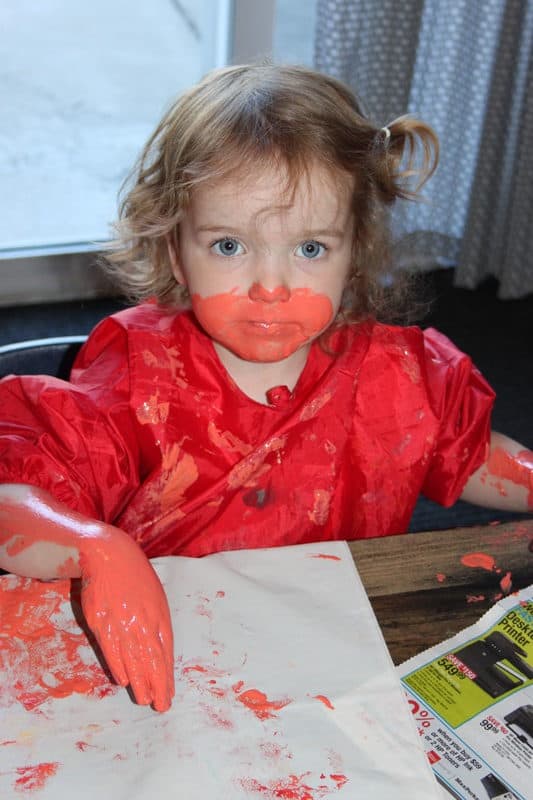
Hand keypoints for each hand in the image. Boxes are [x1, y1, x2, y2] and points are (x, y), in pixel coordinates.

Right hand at [79, 528, 174, 711]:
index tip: (169, 693)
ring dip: (140, 681)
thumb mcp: (155, 597)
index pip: (166, 652)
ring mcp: (122, 622)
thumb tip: (161, 651)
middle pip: (152, 659)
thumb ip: (157, 624)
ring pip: (133, 658)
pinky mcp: (102, 622)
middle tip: (161, 705)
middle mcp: (143, 621)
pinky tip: (123, 680)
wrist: (109, 557)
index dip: (168, 675)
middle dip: (158, 684)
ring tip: (144, 699)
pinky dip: (118, 665)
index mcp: (159, 615)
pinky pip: (112, 649)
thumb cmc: (135, 578)